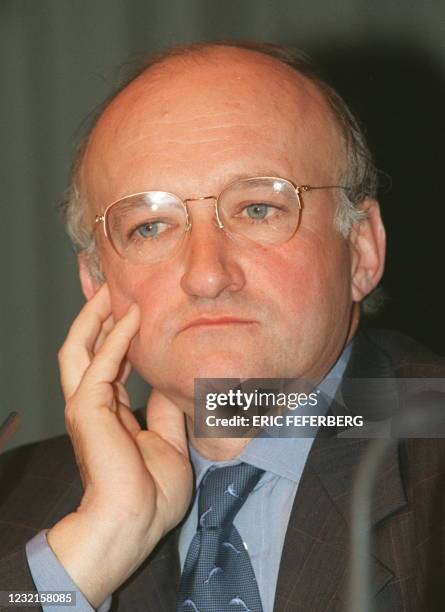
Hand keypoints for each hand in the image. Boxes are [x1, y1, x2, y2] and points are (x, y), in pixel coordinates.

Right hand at [47, 284, 192, 606]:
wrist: (133, 524)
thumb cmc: (150, 494)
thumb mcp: (167, 440)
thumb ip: (164, 409)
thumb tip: (168, 382)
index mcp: (110, 412)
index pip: (106, 360)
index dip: (113, 332)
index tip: (126, 305)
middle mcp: (93, 403)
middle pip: (84, 345)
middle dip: (91, 311)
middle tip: (100, 279)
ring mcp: (86, 405)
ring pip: (80, 347)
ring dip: (94, 314)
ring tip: (107, 284)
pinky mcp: (88, 409)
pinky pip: (100, 363)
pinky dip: (115, 337)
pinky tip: (131, 314)